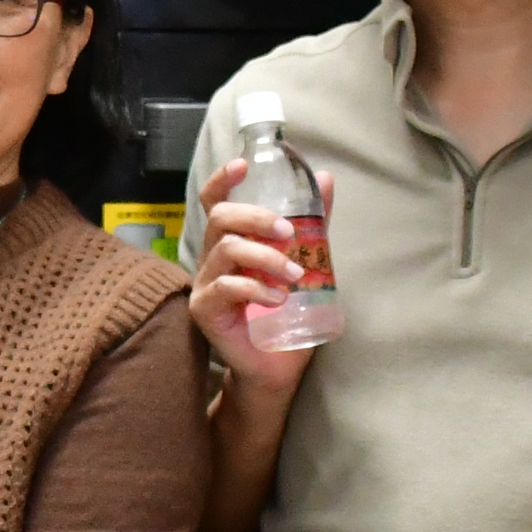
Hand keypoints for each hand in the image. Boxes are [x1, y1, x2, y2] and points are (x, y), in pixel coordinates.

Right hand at [183, 153, 329, 399]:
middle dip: (256, 218)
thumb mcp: (305, 261)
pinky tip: (279, 299)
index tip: (244, 165)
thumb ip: (312, 225)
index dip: (223, 180)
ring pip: (226, 250)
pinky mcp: (205, 309)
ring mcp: (205, 284)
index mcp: (231, 242)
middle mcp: (212, 259)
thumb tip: (327, 180)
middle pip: (220, 218)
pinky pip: (226, 286)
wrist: (278, 366)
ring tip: (295, 274)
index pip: (214, 202)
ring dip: (266, 257)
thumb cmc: (287, 314)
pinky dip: (257, 287)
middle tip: (289, 233)